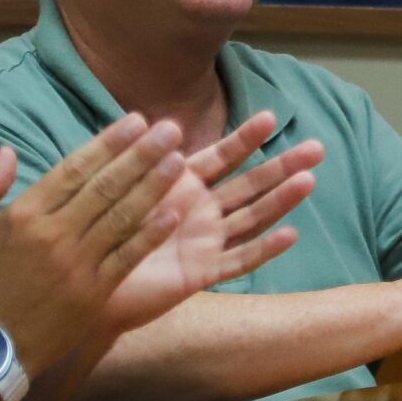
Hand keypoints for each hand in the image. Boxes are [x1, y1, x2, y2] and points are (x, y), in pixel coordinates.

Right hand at [0, 116, 188, 372]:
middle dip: (142, 154)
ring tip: (180, 161)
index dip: (108, 143)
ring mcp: (76, 264)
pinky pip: (128, 257)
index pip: (74, 169)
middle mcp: (53, 235)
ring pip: (122, 217)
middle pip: (105, 186)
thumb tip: (5, 150)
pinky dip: (150, 234)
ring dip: (154, 186)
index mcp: (23, 215)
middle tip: (172, 129)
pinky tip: (174, 213)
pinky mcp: (94, 292)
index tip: (135, 121)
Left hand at [94, 111, 321, 341]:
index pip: (222, 156)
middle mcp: (202, 211)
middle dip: (283, 165)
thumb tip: (163, 126)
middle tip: (318, 148)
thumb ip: (137, 160)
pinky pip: (238, 260)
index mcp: (182, 187)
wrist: (83, 284)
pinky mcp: (202, 272)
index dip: (245, 138)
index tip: (269, 117)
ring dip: (282, 199)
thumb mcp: (114, 187)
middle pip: (251, 184)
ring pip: (253, 217)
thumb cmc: (96, 232)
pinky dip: (264, 249)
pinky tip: (290, 234)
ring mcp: (206, 242)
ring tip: (309, 180)